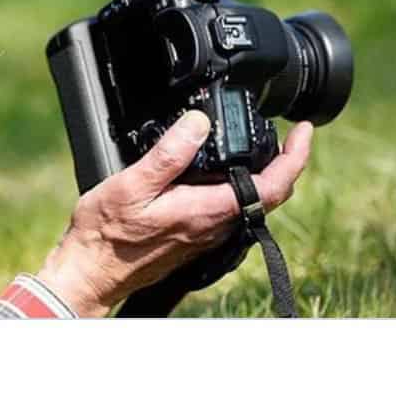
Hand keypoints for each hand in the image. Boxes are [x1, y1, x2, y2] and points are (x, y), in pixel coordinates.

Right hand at [36, 111, 312, 316]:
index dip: (295, 158)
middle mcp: (213, 226)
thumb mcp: (133, 184)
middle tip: (290, 133)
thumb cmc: (106, 234)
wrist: (91, 272)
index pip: (272, 188)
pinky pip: (230, 208)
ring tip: (264, 144)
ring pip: (250, 202)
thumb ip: (169, 154)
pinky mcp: (192, 236)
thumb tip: (200, 122)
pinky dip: (240, 184)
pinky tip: (223, 169)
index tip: (304, 131)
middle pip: (269, 195)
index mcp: (207, 211)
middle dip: (286, 162)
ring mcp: (204, 234)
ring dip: (264, 173)